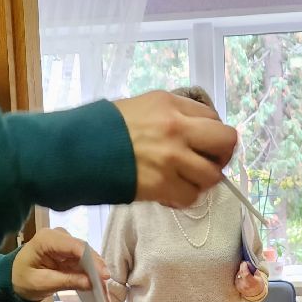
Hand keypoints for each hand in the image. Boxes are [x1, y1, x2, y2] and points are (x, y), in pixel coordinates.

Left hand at [10, 228, 106, 301]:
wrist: (13, 278)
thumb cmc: (22, 278)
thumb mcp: (42, 282)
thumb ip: (66, 281)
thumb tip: (91, 283)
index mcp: (48, 238)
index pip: (76, 246)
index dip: (93, 260)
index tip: (104, 276)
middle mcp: (59, 236)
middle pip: (85, 252)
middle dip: (97, 271)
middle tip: (106, 290)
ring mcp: (66, 245)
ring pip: (89, 259)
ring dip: (97, 276)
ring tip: (105, 296)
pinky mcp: (70, 254)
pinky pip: (85, 264)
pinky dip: (92, 277)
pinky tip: (99, 291)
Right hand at [114, 90, 236, 206]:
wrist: (75, 151)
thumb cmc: (103, 128)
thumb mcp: (141, 106)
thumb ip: (171, 114)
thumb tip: (195, 132)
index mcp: (170, 104)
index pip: (213, 119)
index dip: (211, 134)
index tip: (203, 144)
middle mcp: (176, 128)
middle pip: (226, 142)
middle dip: (222, 155)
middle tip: (209, 163)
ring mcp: (172, 158)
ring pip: (211, 175)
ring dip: (202, 180)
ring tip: (185, 180)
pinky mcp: (162, 185)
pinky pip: (191, 197)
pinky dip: (184, 197)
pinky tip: (171, 192)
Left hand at [234, 261, 265, 301]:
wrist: (255, 293)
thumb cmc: (258, 283)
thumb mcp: (259, 276)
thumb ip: (254, 269)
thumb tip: (248, 263)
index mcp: (252, 282)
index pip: (245, 273)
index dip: (244, 266)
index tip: (245, 262)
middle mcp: (245, 285)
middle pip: (240, 273)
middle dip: (242, 267)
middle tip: (245, 264)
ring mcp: (240, 286)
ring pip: (238, 275)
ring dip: (240, 271)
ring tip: (245, 271)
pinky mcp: (237, 286)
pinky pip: (236, 278)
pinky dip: (239, 275)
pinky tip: (242, 276)